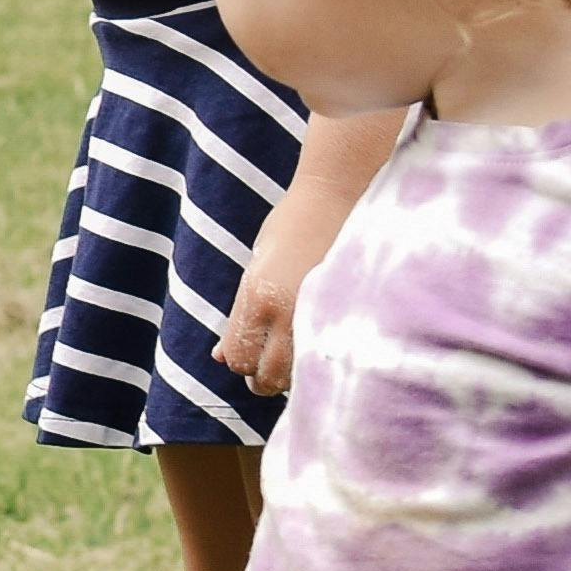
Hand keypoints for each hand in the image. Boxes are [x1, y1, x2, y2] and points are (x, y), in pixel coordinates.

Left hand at [222, 200, 343, 398]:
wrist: (340, 193)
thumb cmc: (292, 224)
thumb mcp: (256, 266)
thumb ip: (240, 315)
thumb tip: (220, 357)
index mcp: (257, 297)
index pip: (239, 358)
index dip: (241, 361)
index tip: (251, 355)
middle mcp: (286, 312)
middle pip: (267, 377)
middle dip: (265, 377)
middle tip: (272, 363)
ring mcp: (321, 315)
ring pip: (300, 375)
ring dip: (295, 373)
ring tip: (298, 352)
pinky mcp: (350, 313)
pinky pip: (331, 355)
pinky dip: (322, 360)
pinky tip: (323, 344)